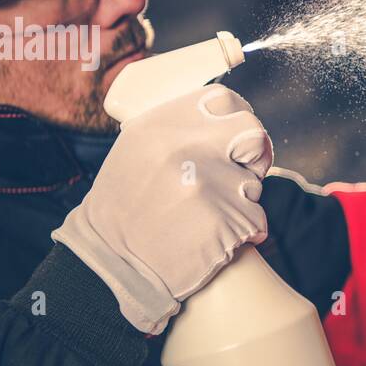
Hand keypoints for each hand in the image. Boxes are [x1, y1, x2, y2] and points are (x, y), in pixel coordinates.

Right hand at [53, 84, 273, 334]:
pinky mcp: (225, 221)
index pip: (224, 101)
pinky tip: (214, 239)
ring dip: (241, 201)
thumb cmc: (124, 208)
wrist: (109, 265)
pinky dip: (243, 233)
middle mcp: (186, 148)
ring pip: (255, 184)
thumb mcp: (136, 150)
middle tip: (238, 175)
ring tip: (205, 215)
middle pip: (253, 133)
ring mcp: (208, 184)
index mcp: (160, 125)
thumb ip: (178, 129)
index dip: (237, 120)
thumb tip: (223, 116)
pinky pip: (256, 221)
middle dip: (253, 156)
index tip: (235, 140)